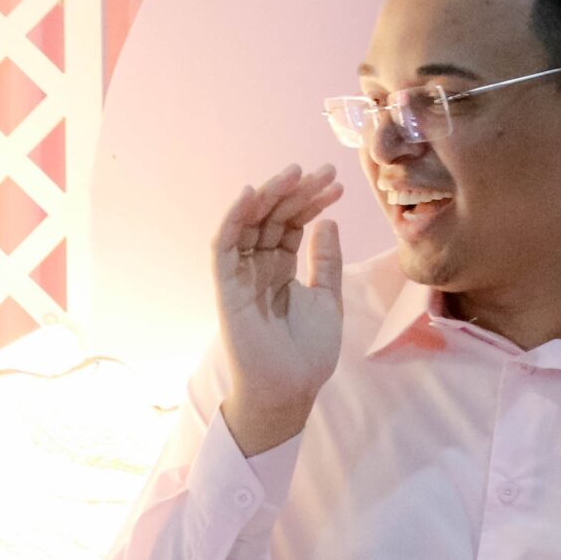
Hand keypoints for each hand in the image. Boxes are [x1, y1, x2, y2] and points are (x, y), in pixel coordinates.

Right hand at [213, 165, 345, 454]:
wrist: (289, 388)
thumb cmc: (307, 353)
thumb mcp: (328, 298)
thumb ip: (326, 261)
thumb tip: (327, 222)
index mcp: (281, 271)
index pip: (291, 226)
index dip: (311, 203)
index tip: (336, 185)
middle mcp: (258, 269)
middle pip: (272, 219)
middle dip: (296, 193)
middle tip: (322, 171)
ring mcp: (240, 276)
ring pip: (249, 225)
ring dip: (269, 197)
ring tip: (294, 174)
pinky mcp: (226, 288)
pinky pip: (224, 247)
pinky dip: (233, 219)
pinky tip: (251, 194)